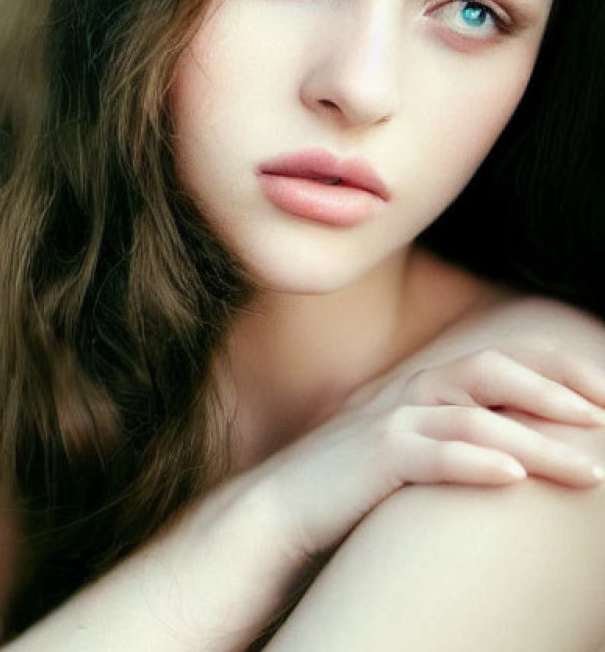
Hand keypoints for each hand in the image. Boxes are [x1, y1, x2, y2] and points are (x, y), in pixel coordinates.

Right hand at [237, 336, 604, 560]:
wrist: (284, 503)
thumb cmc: (354, 480)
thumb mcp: (410, 445)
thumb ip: (454, 431)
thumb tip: (523, 444)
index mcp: (426, 385)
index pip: (501, 357)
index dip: (557, 367)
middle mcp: (411, 392)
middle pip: (492, 371)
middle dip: (556, 391)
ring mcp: (391, 421)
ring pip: (474, 417)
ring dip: (537, 442)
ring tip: (586, 469)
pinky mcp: (374, 456)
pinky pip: (432, 454)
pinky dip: (475, 462)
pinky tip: (512, 477)